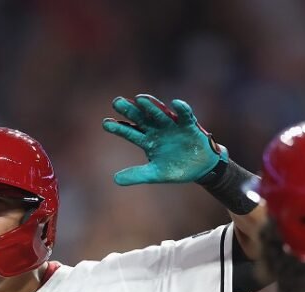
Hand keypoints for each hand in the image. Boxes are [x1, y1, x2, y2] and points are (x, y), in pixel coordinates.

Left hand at [102, 94, 227, 185]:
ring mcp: (172, 126)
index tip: (105, 123)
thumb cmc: (176, 168)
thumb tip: (115, 179)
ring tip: (140, 99)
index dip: (118, 128)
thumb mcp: (154, 174)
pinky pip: (185, 116)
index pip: (130, 132)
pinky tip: (176, 103)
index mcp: (147, 141)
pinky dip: (182, 110)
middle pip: (141, 118)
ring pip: (159, 114)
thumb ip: (136, 175)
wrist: (199, 169)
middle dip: (130, 111)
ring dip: (151, 106)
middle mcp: (157, 130)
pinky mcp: (189, 126)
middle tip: (116, 102)